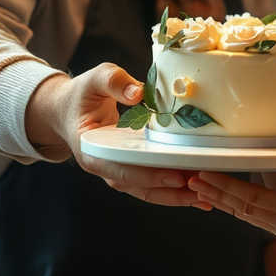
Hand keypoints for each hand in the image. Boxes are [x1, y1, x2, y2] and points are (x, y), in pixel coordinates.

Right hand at [38, 62, 205, 207]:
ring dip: (177, 196)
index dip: (148, 175)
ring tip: (208, 196)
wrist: (68, 109)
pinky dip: (174, 188)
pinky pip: (153, 184)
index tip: (175, 176)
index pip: (120, 168)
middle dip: (171, 191)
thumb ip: (114, 82)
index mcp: (91, 150)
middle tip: (203, 189)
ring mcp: (118, 171)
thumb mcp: (95, 79)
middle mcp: (105, 167)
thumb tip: (139, 93)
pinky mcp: (131, 169)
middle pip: (139, 187)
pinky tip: (200, 189)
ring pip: (149, 192)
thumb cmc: (82, 94)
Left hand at [189, 156, 275, 256]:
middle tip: (189, 179)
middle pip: (242, 207)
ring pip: (246, 216)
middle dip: (215, 192)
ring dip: (222, 201)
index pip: (252, 196)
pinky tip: (228, 201)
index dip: (225, 185)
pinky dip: (238, 209)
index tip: (204, 174)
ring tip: (200, 188)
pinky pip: (256, 220)